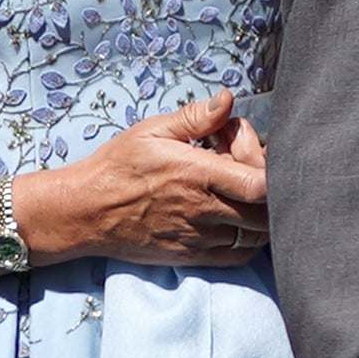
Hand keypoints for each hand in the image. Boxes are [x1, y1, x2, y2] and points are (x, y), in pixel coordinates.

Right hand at [34, 93, 268, 270]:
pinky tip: (237, 219)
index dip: (273, 170)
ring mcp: (198, 238)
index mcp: (195, 174)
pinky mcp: (193, 257)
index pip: (259, 183)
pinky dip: (250, 239)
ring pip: (257, 236)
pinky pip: (238, 255)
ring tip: (245, 195)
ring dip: (262, 215)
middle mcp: (201, 210)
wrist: (85, 212)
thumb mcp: (152, 131)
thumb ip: (196, 117)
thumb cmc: (117, 167)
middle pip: (266, 213)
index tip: (258, 154)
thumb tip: (228, 100)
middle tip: (253, 174)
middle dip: (273, 193)